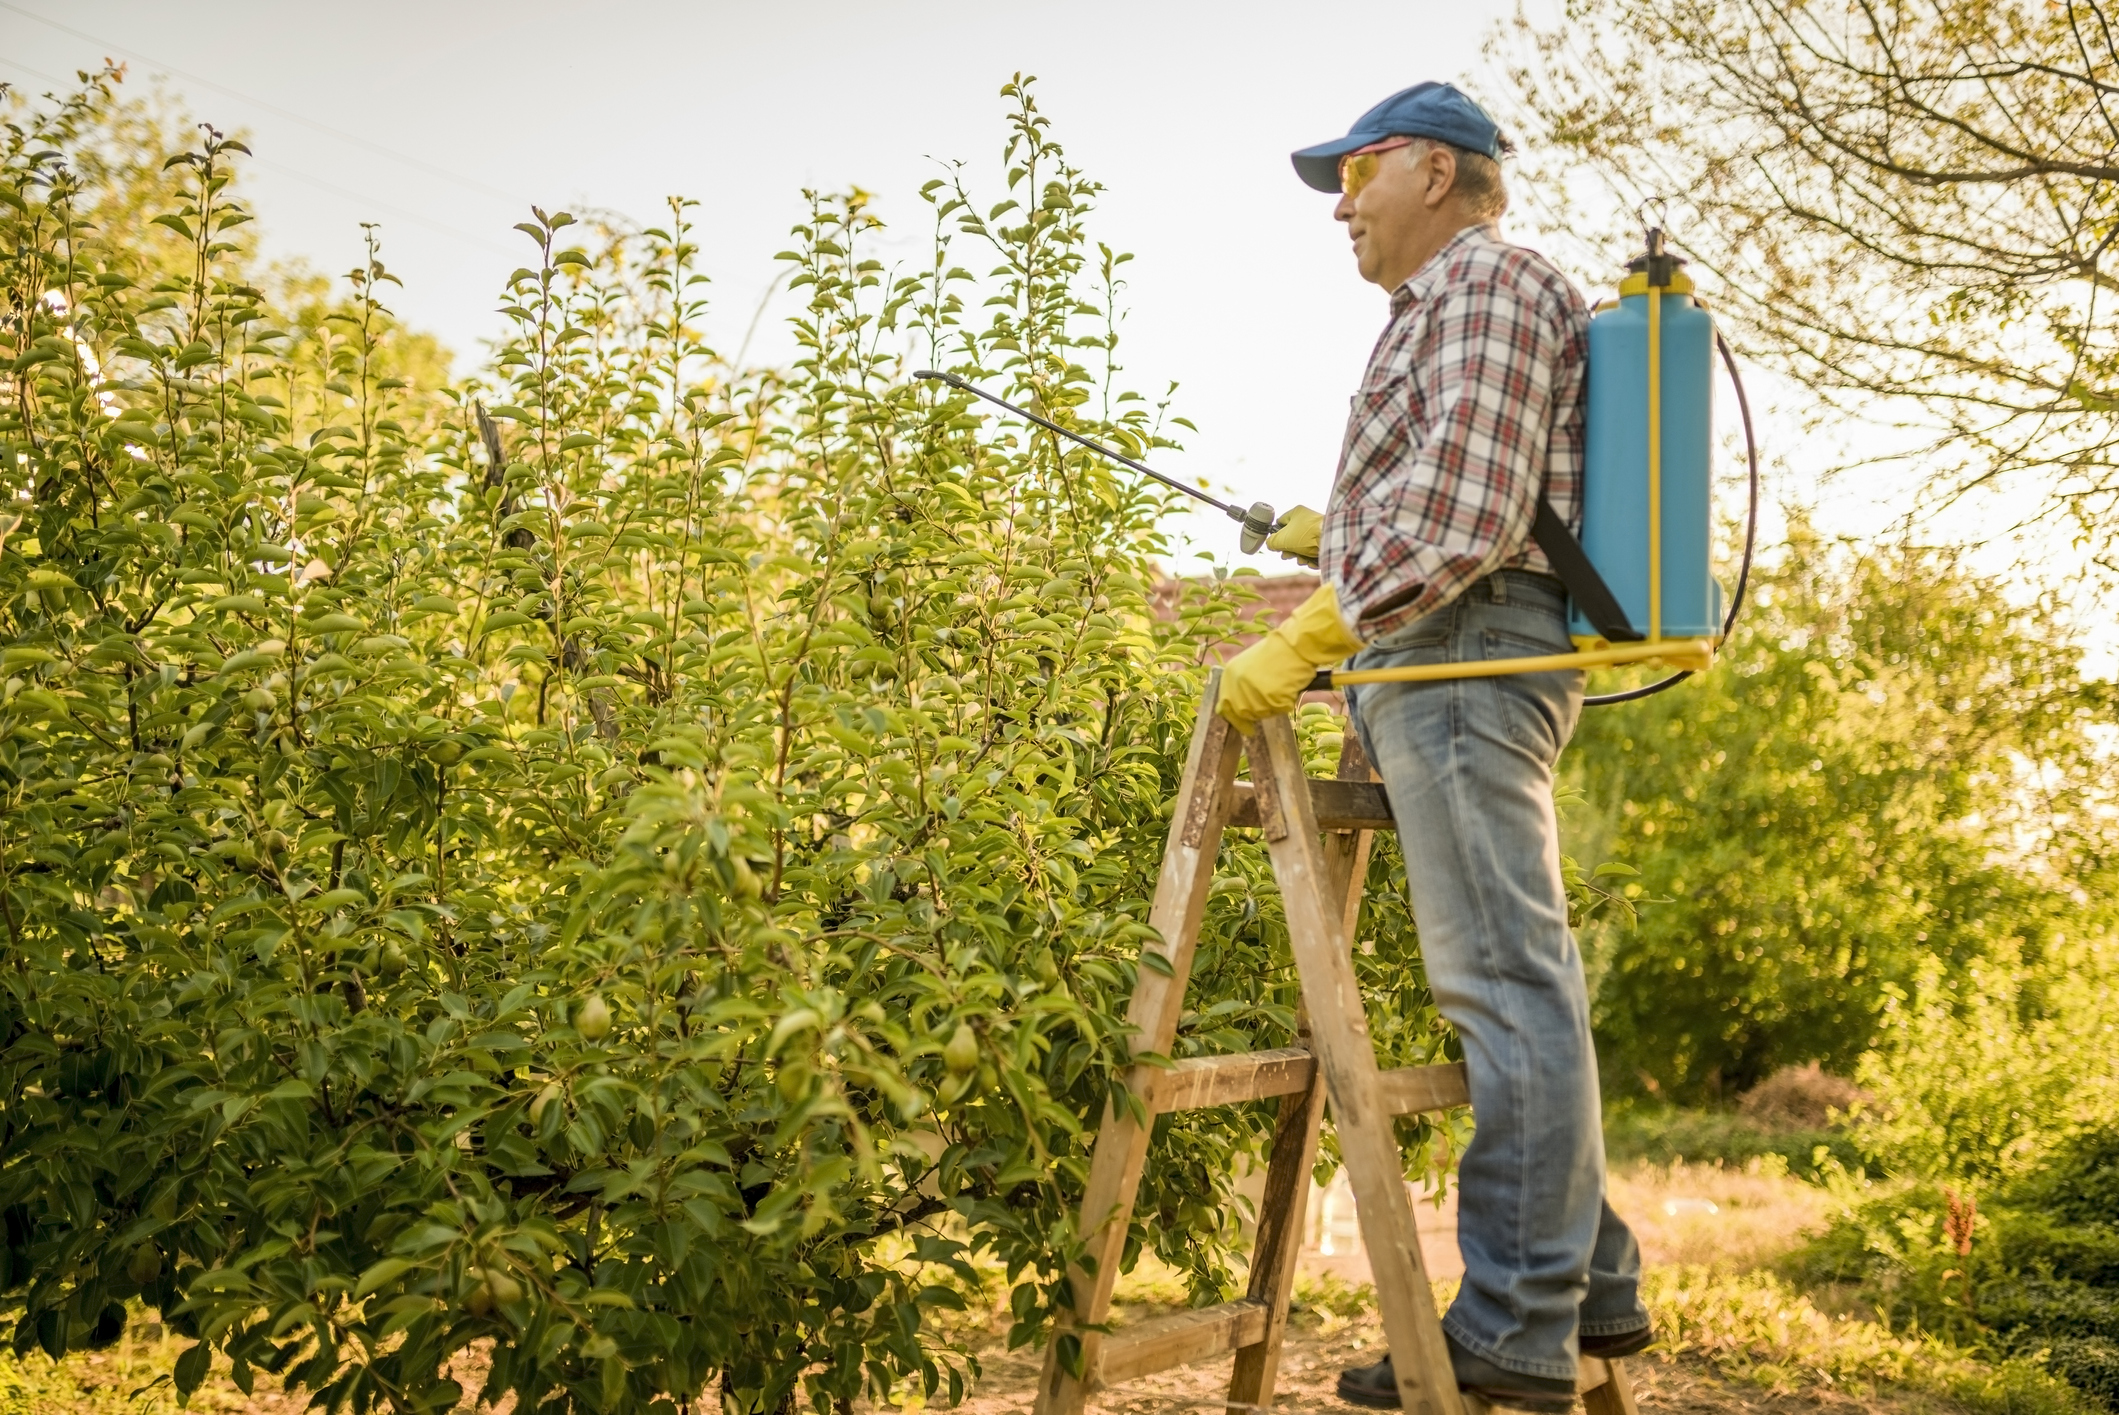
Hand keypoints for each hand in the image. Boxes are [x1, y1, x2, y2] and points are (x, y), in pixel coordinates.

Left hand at [1217, 584, 1364, 732]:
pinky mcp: (1270, 698)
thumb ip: (1239, 685)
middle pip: (1244, 712)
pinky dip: (1286, 702)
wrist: (1295, 645)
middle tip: (1271, 699)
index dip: (1235, 719)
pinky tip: (1289, 686)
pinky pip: (1279, 709)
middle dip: (1257, 710)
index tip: (1246, 728)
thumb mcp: (1249, 665)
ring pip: (1263, 712)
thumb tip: (1230, 708)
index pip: (1225, 706)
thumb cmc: (1276, 652)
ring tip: (1281, 685)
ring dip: (1273, 705)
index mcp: (1229, 675)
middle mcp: (1237, 686)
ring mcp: (1253, 693)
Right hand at [1265, 505, 1321, 566]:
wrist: (1330, 540)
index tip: (1274, 544)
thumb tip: (1270, 544)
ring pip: (1303, 546)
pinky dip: (1311, 558)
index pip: (1281, 522)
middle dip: (1288, 550)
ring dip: (1300, 556)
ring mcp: (1317, 530)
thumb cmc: (1305, 535)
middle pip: (1292, 537)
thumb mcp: (1282, 539)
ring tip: (1301, 560)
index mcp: (1297, 513)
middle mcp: (1308, 520)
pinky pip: (1314, 550)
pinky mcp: (1326, 541)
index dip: (1276, 534)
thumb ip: (1272, 542)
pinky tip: (1311, 561)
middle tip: (1287, 556)